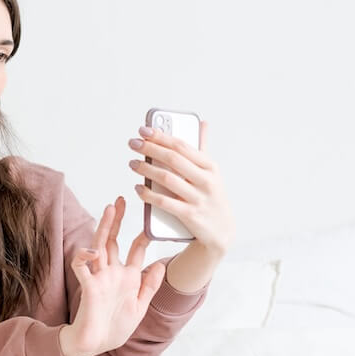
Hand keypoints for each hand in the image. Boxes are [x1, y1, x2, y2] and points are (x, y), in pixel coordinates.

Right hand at [59, 197, 165, 355]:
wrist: (95, 346)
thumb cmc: (115, 329)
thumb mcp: (140, 307)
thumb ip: (149, 286)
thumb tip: (160, 265)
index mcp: (126, 278)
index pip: (135, 251)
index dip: (142, 236)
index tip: (150, 223)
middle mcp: (112, 273)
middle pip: (113, 240)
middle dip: (116, 220)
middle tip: (121, 200)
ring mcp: (99, 278)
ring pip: (99, 246)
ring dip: (103, 228)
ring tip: (109, 209)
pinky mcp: (88, 287)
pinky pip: (82, 267)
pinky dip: (85, 256)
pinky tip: (92, 251)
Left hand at [127, 120, 234, 256]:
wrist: (221, 231)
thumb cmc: (212, 197)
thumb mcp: (212, 173)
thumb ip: (203, 149)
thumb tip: (202, 124)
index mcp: (210, 166)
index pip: (182, 145)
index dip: (161, 136)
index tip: (144, 130)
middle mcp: (206, 180)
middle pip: (173, 159)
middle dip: (150, 149)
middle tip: (133, 144)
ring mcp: (198, 198)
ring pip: (167, 178)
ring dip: (146, 169)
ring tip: (133, 164)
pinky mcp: (190, 215)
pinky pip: (164, 202)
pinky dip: (149, 194)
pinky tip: (138, 188)